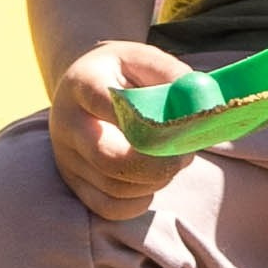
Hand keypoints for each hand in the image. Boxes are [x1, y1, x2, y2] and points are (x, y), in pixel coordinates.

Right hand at [48, 38, 192, 221]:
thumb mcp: (143, 59)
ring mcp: (67, 157)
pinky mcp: (73, 183)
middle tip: (183, 156)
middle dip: (156, 164)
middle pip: (108, 157)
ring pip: (114, 187)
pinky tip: (152, 181)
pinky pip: (109, 207)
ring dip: (154, 180)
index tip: (174, 125)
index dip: (140, 117)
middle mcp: (67, 123)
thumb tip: (199, 103)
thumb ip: (171, 75)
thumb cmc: (122, 74)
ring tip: (172, 161)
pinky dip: (139, 201)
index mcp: (82, 83)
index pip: (102, 100)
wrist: (82, 90)